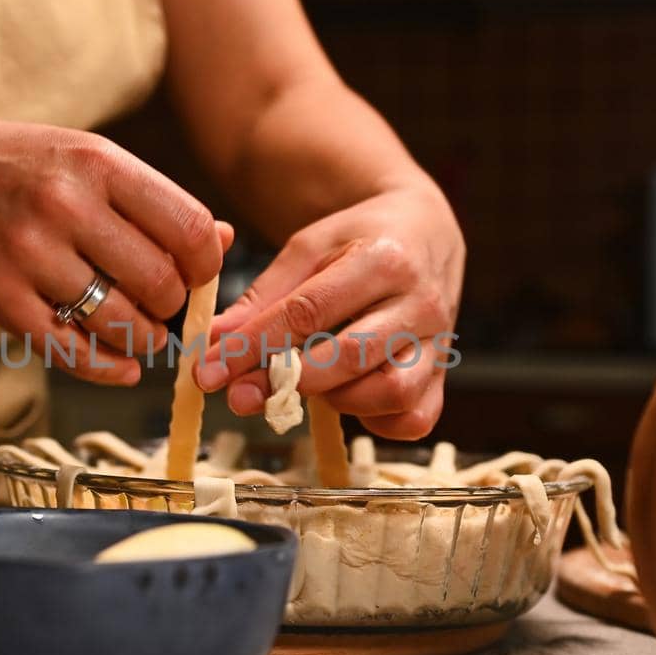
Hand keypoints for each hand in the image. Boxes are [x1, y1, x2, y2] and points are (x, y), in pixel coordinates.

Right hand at [0, 111, 228, 384]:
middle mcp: (65, 205)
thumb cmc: (8, 165)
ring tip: (139, 336)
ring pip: (121, 323)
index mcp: (96, 162)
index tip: (198, 276)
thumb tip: (221, 240)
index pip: (188, 227)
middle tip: (162, 311)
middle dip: (172, 308)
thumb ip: (149, 200)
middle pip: (160, 283)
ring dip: (141, 341)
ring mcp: (28, 253)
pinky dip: (105, 367)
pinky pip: (70, 349)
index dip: (206, 264)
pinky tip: (118, 365)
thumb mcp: (81, 158)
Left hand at [198, 184, 463, 438]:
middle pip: (349, 357)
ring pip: (389, 393)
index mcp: (384, 259)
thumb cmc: (360, 239)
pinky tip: (349, 398)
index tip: (211, 370)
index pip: (309, 312)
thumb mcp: (309, 247)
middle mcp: (420, 303)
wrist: (426, 234)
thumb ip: (264, 296)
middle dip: (286, 382)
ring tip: (308, 383)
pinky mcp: (444, 376)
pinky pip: (414, 418)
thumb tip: (213, 342)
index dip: (253, 345)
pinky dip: (376, 420)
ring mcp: (439, 344)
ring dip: (335, 400)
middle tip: (242, 395)